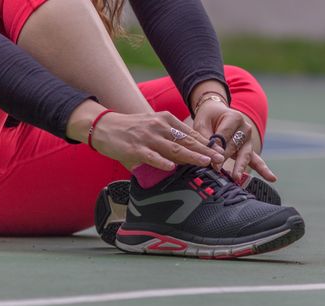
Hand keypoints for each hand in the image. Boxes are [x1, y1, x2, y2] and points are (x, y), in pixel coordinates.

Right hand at [66, 101, 224, 170]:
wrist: (104, 126)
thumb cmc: (132, 130)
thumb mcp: (155, 127)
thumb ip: (171, 139)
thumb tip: (189, 156)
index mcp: (167, 120)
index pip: (191, 133)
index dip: (207, 144)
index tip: (220, 152)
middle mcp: (160, 126)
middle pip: (187, 140)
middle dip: (206, 150)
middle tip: (220, 159)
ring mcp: (148, 137)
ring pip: (174, 148)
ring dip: (191, 156)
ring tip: (205, 162)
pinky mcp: (135, 148)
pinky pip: (151, 156)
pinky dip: (161, 162)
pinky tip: (171, 167)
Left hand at [193, 100, 276, 181]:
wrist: (216, 114)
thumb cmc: (209, 118)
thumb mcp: (202, 123)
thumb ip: (205, 138)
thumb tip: (212, 156)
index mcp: (234, 118)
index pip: (225, 136)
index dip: (216, 148)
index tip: (210, 160)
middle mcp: (245, 128)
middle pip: (235, 146)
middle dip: (225, 158)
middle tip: (217, 168)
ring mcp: (248, 140)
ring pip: (245, 155)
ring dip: (240, 166)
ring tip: (236, 177)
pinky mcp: (248, 149)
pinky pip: (256, 160)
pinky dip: (263, 170)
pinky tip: (272, 178)